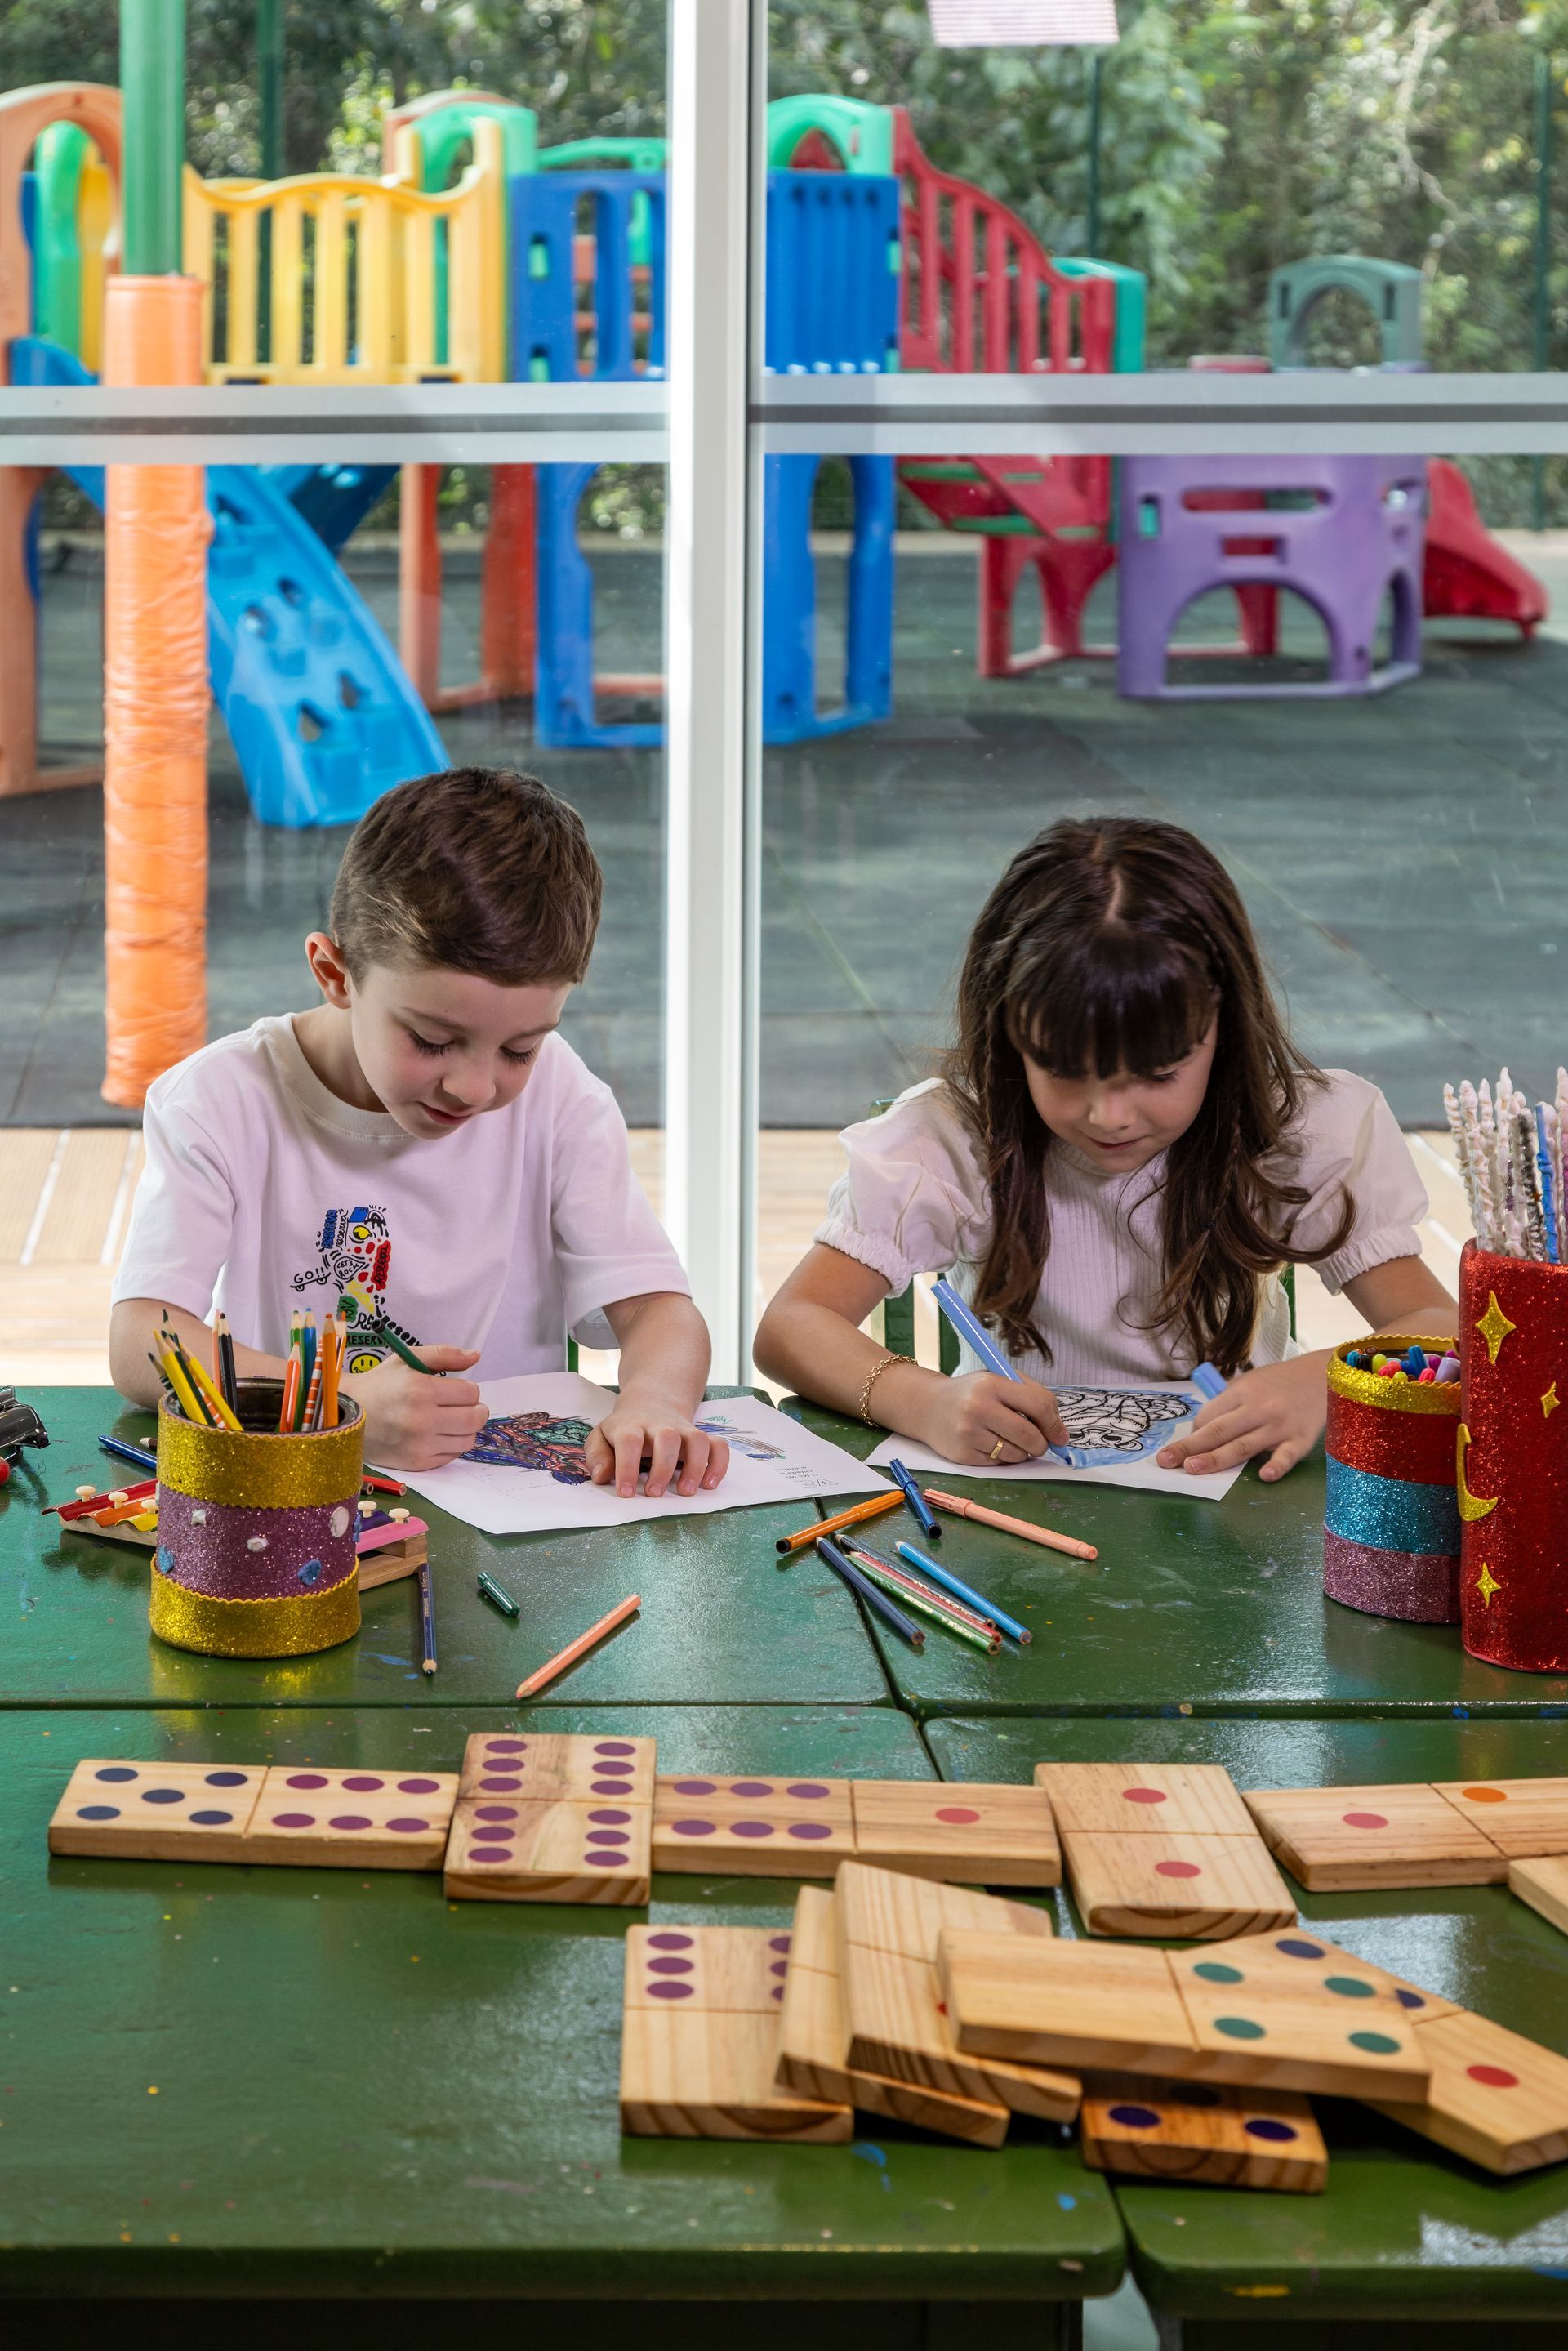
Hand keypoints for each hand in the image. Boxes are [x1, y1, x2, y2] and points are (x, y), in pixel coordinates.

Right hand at [343, 1345, 484, 1470]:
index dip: (469, 1390)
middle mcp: (421, 1419)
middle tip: (464, 1406)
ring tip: (450, 1420)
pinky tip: (437, 1434)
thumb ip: (444, 1354)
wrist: (349, 1414)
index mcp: (420, 1389)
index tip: (458, 1390)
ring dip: (465, 1429)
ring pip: (468, 1440)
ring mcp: (419, 1444)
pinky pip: (452, 1455)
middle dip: (475, 1410)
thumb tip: (475, 1356)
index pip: (471, 1393)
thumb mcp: (407, 1359)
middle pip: (474, 1419)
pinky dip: (451, 1444)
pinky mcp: (416, 1463)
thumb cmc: (381, 1384)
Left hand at [584, 1387, 729, 1498]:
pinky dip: (719, 1464)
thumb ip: (597, 1456)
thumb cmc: (624, 1429)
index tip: (626, 1493)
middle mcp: (660, 1425)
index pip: (629, 1440)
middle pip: (667, 1437)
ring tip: (686, 1492)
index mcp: (631, 1425)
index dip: (627, 1466)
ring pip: (697, 1439)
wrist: (651, 1402)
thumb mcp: (601, 1437)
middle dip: (663, 1467)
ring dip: (695, 1466)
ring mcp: (683, 1430)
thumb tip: (601, 1477)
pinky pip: (718, 1445)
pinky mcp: (700, 1437)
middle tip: (654, 1494)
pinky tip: (709, 1484)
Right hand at [908, 1370, 1066, 1467]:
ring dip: (1021, 1452)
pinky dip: (1002, 1458)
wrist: (928, 1406)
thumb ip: (1032, 1397)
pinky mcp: (962, 1454)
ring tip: (1008, 1439)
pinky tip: (990, 1444)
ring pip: (1016, 1454)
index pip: (1038, 1405)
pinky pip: (998, 1464)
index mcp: (992, 1384)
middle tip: (1040, 1445)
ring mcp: (968, 1432)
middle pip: (1029, 1435)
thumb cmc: (972, 1393)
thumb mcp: (998, 1381)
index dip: (1055, 1424)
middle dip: (1042, 1444)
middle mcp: (978, 1407)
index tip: (1060, 1435)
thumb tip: (1060, 1432)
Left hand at [1157, 1354, 1327, 1482]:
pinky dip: (1276, 1464)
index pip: (1208, 1417)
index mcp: (1241, 1392)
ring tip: (1193, 1469)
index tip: (1186, 1447)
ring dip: (1216, 1459)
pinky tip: (1264, 1476)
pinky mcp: (1302, 1438)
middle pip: (1218, 1431)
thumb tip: (1203, 1430)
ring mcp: (1279, 1424)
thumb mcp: (1252, 1381)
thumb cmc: (1282, 1381)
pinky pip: (1287, 1454)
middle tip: (1165, 1462)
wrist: (1325, 1373)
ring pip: (1243, 1445)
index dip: (1193, 1434)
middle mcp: (1257, 1408)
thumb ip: (1230, 1403)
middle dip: (1188, 1447)